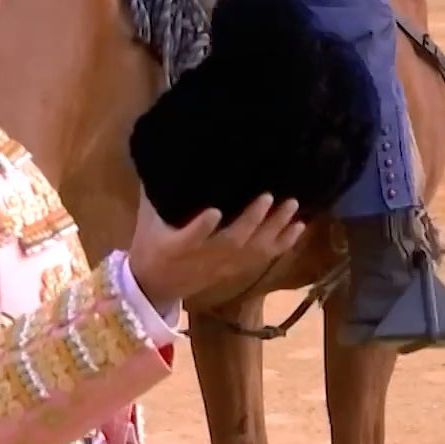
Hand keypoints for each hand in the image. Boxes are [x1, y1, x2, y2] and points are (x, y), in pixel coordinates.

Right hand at [127, 193, 305, 310]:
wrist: (155, 287)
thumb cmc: (150, 247)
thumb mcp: (146, 221)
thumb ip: (154, 194)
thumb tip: (159, 157)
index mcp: (174, 247)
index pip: (188, 239)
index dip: (201, 228)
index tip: (213, 211)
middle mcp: (202, 258)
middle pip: (230, 243)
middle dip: (252, 221)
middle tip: (269, 196)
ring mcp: (222, 266)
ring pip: (251, 251)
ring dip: (275, 230)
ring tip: (293, 207)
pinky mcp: (234, 270)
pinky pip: (261, 258)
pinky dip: (282, 243)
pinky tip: (298, 228)